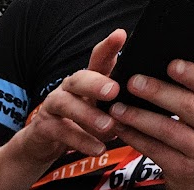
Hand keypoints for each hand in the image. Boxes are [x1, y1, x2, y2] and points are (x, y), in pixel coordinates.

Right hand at [14, 29, 126, 164]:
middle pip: (79, 78)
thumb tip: (150, 103)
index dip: (108, 47)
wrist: (44, 144)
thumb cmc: (81, 123)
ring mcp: (53, 106)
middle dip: (96, 83)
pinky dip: (81, 141)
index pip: (97, 58)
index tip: (120, 36)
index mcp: (88, 80)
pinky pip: (61, 132)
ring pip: (66, 104)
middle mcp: (68, 88)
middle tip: (114, 91)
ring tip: (108, 126)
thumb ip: (120, 103)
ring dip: (88, 115)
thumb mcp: (102, 109)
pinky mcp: (44, 127)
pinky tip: (98, 149)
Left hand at [110, 60, 193, 189]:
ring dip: (139, 117)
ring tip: (118, 107)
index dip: (193, 74)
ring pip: (168, 129)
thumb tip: (165, 70)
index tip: (171, 64)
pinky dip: (135, 138)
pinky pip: (154, 150)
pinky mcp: (183, 170)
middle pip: (188, 106)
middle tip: (133, 82)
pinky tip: (121, 129)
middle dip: (158, 92)